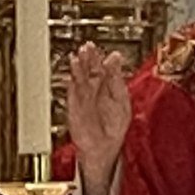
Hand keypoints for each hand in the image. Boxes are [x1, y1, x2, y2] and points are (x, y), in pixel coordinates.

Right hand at [66, 42, 131, 185]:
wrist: (102, 148)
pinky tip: (73, 68)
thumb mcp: (121, 100)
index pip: (104, 69)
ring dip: (79, 65)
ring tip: (79, 54)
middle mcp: (95, 90)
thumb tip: (115, 58)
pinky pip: (73, 88)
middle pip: (90, 70)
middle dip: (89, 58)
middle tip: (89, 46)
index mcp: (108, 88)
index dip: (104, 59)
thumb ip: (116, 79)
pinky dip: (72, 78)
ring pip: (80, 77)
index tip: (106, 51)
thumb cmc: (114, 129)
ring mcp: (84, 97)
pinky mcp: (75, 104)